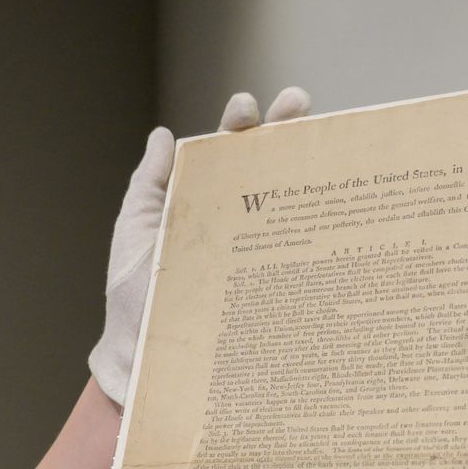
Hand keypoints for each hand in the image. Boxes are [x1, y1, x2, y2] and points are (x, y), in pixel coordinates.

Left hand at [87, 88, 311, 407]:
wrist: (142, 364)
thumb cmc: (133, 303)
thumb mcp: (135, 236)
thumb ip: (149, 185)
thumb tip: (163, 134)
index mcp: (205, 205)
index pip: (228, 155)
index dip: (242, 126)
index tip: (248, 107)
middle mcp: (239, 225)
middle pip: (269, 168)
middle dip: (286, 131)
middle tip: (298, 103)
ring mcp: (261, 257)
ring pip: (293, 205)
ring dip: (311, 168)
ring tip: (321, 137)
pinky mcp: (275, 291)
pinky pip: (301, 258)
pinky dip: (322, 234)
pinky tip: (334, 209)